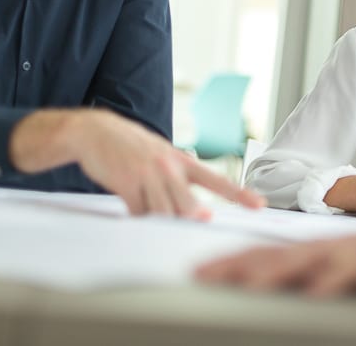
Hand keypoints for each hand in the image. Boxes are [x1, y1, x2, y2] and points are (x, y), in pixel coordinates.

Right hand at [10, 109, 264, 218]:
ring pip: (164, 212)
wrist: (95, 132)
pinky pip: (139, 213)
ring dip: (160, 219)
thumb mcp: (161, 156)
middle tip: (192, 224)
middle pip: (188, 207)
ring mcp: (147, 175)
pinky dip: (138, 216)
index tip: (259, 205)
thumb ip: (178, 179)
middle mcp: (168, 167)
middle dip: (190, 219)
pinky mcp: (126, 183)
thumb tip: (192, 211)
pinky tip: (132, 205)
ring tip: (151, 207)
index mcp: (182, 160)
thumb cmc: (132, 147)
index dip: (239, 194)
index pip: (218, 180)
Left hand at [196, 221, 355, 295]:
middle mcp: (328, 248)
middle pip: (274, 256)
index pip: (268, 255)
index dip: (233, 262)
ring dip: (271, 273)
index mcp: (319, 251)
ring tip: (241, 285)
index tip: (201, 272)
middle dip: (236, 266)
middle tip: (201, 275)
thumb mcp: (350, 275)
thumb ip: (321, 282)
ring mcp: (350, 254)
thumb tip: (292, 296)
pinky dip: (329, 284)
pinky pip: (348, 274)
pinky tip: (311, 295)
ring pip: (302, 262)